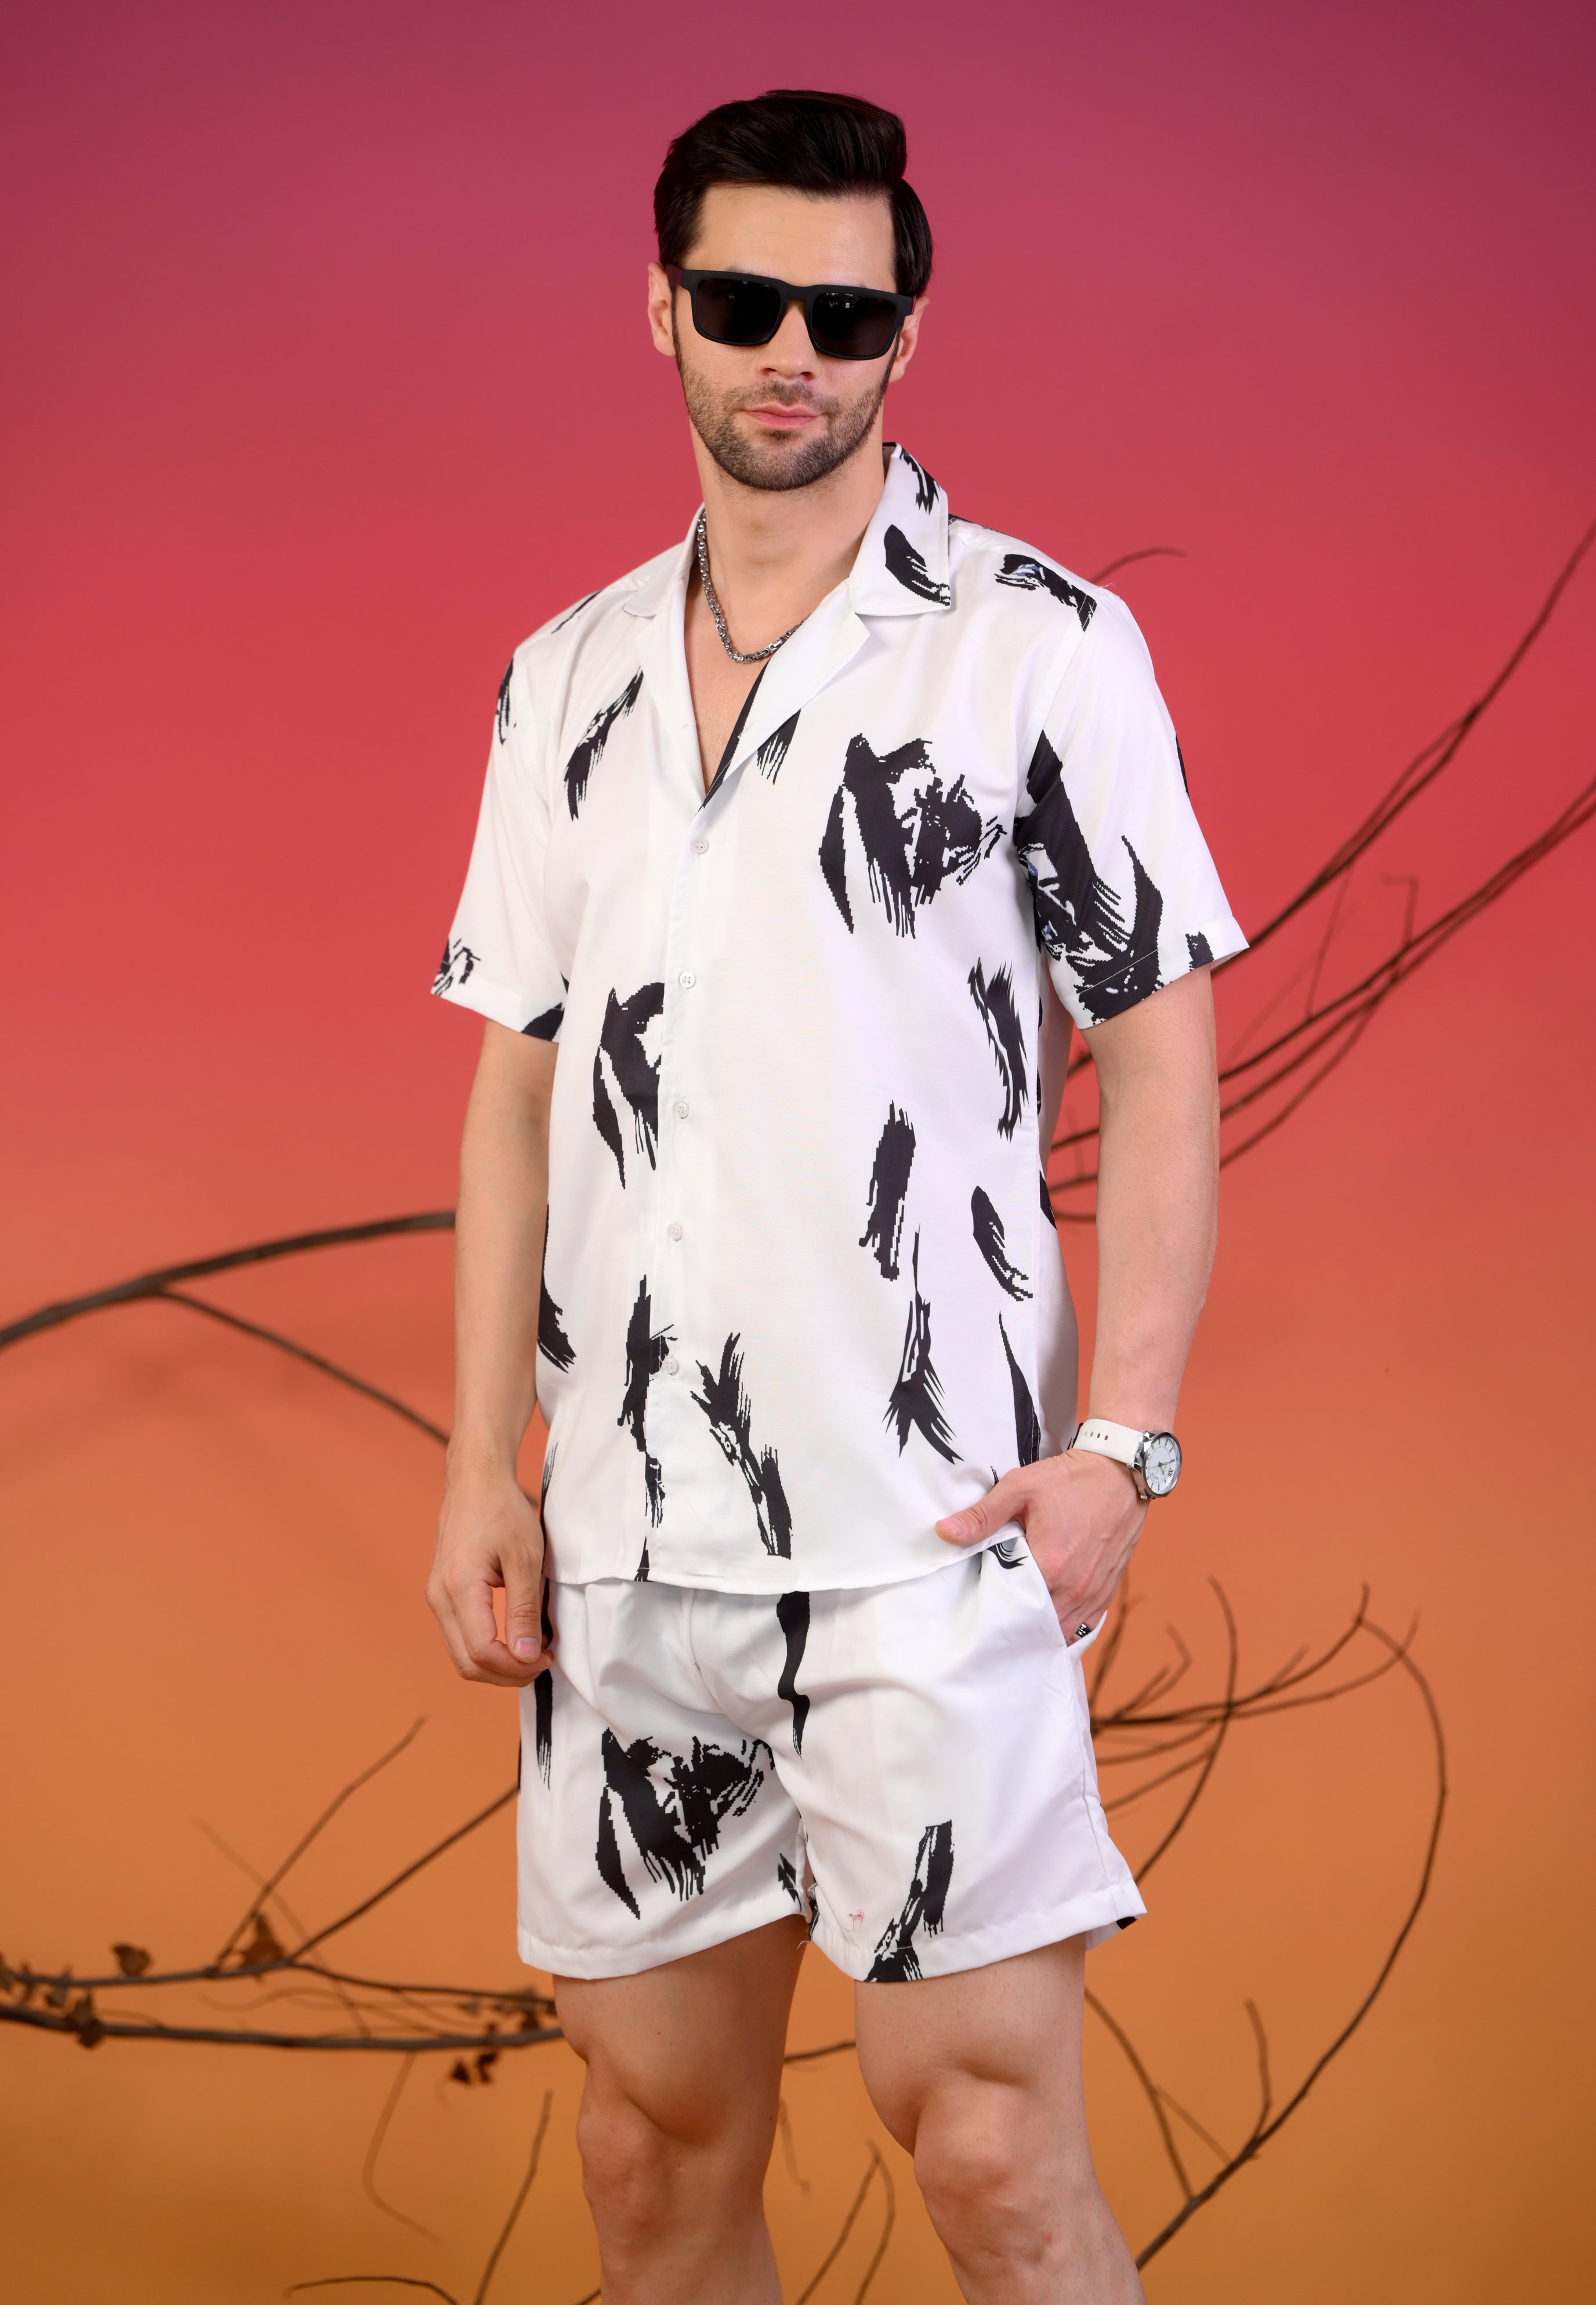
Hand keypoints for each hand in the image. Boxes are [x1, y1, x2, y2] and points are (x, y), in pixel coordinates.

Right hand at [427, 1465, 550, 1687]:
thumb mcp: (525, 1558)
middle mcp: (439, 1597)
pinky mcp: (442, 1594)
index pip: (482, 1652)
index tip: (547, 1657)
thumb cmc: (502, 1512)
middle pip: (467, 1663)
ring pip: (461, 1655)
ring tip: (532, 1651)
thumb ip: (525, 1609)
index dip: (516, 1666)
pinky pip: (460, 1636)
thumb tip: (526, 1655)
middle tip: (542, 1661)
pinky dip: (486, 1648)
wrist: (476, 1481)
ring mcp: (436, 1597)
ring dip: (497, 1664)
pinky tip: (514, 1638)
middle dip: (506, 1674)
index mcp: (459, 1587)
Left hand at [936, 1450, 1145, 1643]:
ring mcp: (1094, 1594)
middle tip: (992, 1614)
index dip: (991, 1607)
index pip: (1011, 1606)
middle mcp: (1075, 1588)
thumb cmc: (1071, 1479)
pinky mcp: (1106, 1592)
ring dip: (1038, 1628)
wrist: (1121, 1473)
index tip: (976, 1601)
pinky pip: (1082, 1627)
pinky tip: (1045, 1619)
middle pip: (1035, 1626)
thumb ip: (983, 1515)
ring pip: (1059, 1632)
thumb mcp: (1020, 1487)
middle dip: (1013, 1624)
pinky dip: (1062, 1626)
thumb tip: (945, 1532)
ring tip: (1016, 1618)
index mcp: (1051, 1565)